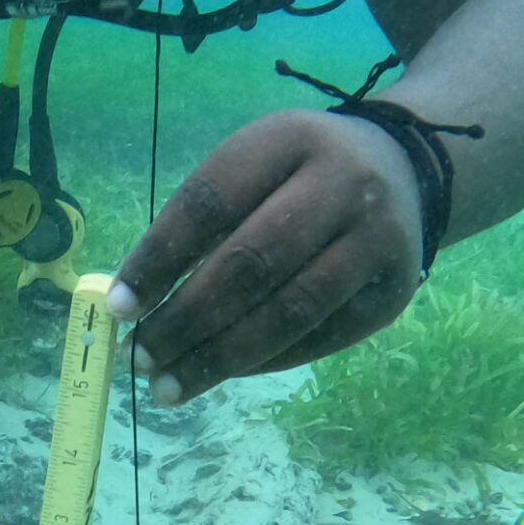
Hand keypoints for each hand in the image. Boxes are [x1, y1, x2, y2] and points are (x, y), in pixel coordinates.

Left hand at [109, 110, 423, 402]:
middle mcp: (343, 185)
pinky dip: (262, 363)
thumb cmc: (300, 173)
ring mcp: (377, 241)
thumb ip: (203, 220)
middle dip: (185, 319)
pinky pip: (319, 340)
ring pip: (289, 311)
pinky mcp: (392, 294)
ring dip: (220, 357)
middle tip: (139, 358)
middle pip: (251, 263)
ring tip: (168, 385)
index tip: (118, 306)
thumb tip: (137, 301)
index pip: (211, 201)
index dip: (159, 257)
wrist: (404, 173)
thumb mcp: (255, 163)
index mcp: (289, 139)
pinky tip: (221, 375)